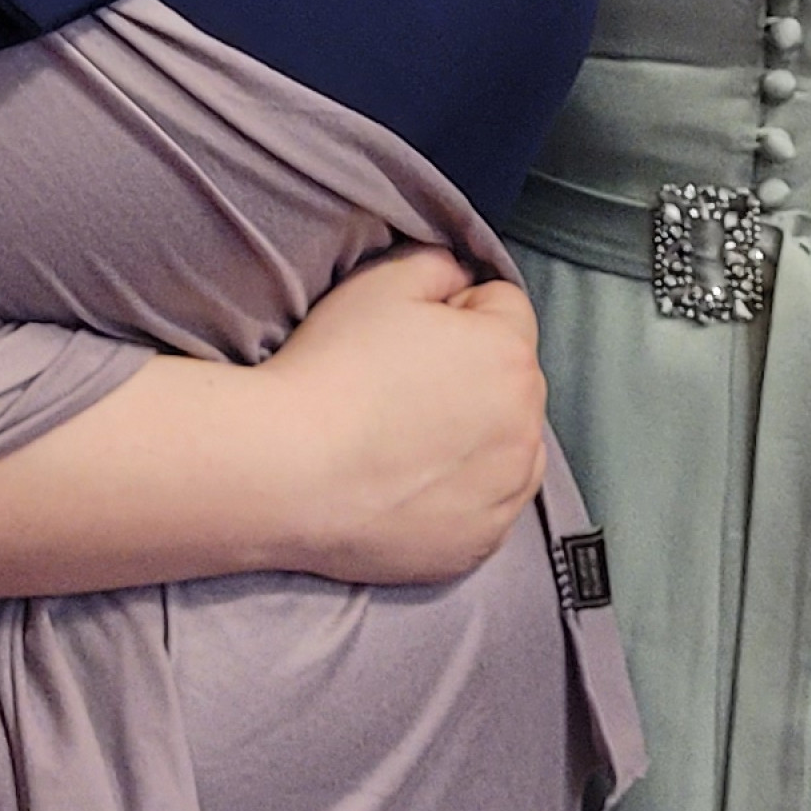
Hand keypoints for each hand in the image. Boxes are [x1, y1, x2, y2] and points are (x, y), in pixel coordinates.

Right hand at [254, 246, 548, 586]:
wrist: (286, 471)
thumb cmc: (332, 371)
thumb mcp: (383, 282)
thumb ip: (441, 265)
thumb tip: (462, 280)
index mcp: (509, 355)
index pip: (504, 308)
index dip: (455, 309)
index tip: (409, 333)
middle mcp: (525, 427)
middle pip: (512, 378)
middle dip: (474, 371)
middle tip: (400, 386)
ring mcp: (506, 494)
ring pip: (510, 445)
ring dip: (479, 434)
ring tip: (407, 439)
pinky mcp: (479, 545)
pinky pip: (490, 504)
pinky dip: (464, 492)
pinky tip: (411, 482)